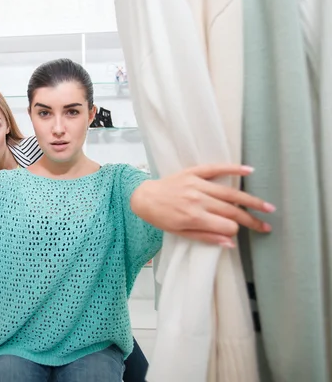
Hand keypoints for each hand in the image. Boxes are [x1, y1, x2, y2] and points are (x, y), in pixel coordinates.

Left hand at [131, 164, 274, 247]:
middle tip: (268, 226)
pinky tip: (249, 170)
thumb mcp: (181, 233)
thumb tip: (231, 243)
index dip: (234, 230)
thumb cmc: (162, 218)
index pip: (227, 225)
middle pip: (232, 210)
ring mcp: (197, 184)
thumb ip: (206, 237)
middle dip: (252, 220)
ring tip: (268, 207)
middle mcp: (198, 200)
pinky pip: (216, 169)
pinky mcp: (193, 172)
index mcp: (194, 217)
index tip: (237, 233)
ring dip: (251, 200)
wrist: (144, 198)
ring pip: (230, 193)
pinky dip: (233, 168)